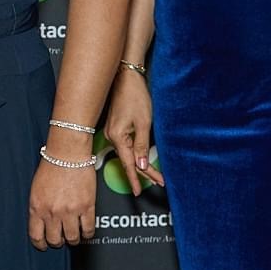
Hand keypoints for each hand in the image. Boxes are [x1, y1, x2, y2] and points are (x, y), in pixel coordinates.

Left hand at [28, 159, 97, 250]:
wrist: (68, 155)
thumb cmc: (51, 168)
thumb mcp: (36, 190)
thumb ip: (38, 208)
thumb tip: (42, 224)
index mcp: (36, 207)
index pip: (36, 236)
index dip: (41, 245)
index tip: (44, 245)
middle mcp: (52, 212)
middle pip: (56, 240)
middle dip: (58, 242)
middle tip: (61, 238)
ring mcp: (70, 211)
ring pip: (73, 238)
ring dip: (73, 239)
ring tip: (73, 234)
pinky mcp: (87, 207)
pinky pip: (88, 229)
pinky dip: (87, 233)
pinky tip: (85, 230)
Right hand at [103, 71, 163, 193]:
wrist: (126, 77)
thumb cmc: (135, 97)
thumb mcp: (143, 123)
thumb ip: (142, 146)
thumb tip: (142, 165)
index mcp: (117, 137)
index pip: (129, 164)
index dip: (137, 179)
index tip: (140, 192)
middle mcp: (111, 136)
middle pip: (129, 160)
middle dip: (144, 172)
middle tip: (159, 181)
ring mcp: (112, 132)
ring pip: (127, 153)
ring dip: (140, 164)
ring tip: (154, 174)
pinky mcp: (115, 127)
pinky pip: (125, 145)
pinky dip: (135, 154)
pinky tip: (141, 158)